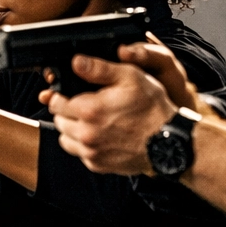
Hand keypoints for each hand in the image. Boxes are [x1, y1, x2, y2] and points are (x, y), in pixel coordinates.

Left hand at [44, 47, 180, 174]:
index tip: (67, 94)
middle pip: (59, 121)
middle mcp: (86, 133)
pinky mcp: (98, 165)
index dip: (60, 95)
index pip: (56, 102)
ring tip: (91, 122)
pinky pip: (80, 154)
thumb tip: (76, 62)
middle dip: (67, 112)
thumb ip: (99, 69)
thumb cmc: (152, 108)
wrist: (169, 142)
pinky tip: (101, 136)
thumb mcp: (130, 77)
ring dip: (72, 130)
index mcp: (89, 110)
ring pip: (66, 139)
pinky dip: (85, 146)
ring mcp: (91, 152)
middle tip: (83, 107)